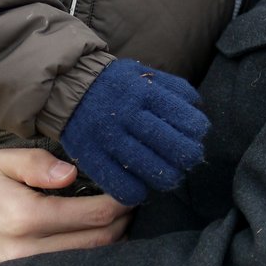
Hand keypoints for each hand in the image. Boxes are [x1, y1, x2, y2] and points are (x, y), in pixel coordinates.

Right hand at [0, 148, 130, 265]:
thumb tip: (70, 174)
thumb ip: (35, 162)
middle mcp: (29, 250)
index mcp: (26, 217)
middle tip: (132, 203)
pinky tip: (99, 237)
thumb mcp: (0, 165)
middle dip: (124, 220)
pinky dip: (95, 255)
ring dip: (114, 239)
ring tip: (119, 218)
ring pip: (91, 260)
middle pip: (101, 240)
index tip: (133, 189)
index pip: (96, 214)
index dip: (123, 202)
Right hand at [59, 59, 209, 205]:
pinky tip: (141, 189)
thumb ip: (174, 87)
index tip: (198, 135)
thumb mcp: (145, 75)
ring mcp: (108, 135)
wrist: (68, 86)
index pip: (181, 114)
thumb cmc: (117, 83)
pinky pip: (116, 181)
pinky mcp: (90, 154)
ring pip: (145, 164)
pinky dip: (134, 190)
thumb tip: (198, 106)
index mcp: (145, 91)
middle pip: (167, 142)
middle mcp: (128, 113)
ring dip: (164, 176)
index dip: (196, 129)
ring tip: (171, 177)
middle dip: (185, 155)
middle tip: (190, 160)